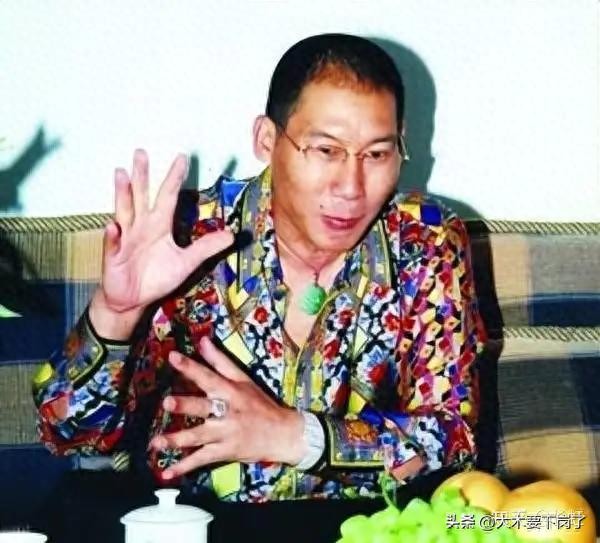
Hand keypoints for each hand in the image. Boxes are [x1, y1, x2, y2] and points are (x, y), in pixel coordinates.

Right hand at [90, 150, 233, 337]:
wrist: (133, 300)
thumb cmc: (156, 278)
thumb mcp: (186, 262)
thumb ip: (206, 247)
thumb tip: (231, 235)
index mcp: (159, 226)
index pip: (168, 197)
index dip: (174, 178)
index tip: (181, 158)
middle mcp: (141, 227)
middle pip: (141, 196)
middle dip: (141, 175)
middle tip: (141, 152)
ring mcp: (125, 239)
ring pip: (123, 212)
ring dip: (122, 194)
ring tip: (121, 174)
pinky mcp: (113, 256)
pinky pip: (113, 244)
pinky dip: (112, 235)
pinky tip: (113, 226)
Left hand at [149, 336, 304, 478]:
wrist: (283, 434)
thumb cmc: (261, 404)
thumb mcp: (244, 380)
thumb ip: (220, 361)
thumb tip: (203, 341)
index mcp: (231, 391)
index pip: (208, 376)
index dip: (191, 367)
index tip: (173, 357)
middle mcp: (228, 412)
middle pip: (204, 407)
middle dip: (185, 405)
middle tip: (167, 403)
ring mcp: (226, 434)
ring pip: (199, 436)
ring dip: (177, 440)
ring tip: (157, 442)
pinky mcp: (225, 452)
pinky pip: (202, 459)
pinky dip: (184, 467)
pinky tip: (167, 472)